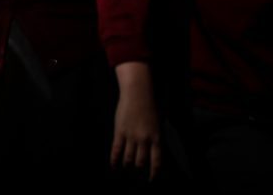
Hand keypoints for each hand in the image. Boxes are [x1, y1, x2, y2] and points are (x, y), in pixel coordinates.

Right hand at [111, 62, 160, 180]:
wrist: (138, 92)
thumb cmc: (151, 105)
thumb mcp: (159, 123)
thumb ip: (157, 137)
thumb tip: (155, 150)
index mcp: (157, 138)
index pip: (157, 162)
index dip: (154, 174)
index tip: (151, 180)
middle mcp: (144, 140)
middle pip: (141, 163)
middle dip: (139, 173)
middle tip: (137, 180)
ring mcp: (131, 136)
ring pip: (129, 159)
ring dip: (127, 168)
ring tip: (125, 173)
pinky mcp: (120, 131)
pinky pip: (116, 149)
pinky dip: (114, 160)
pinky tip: (113, 167)